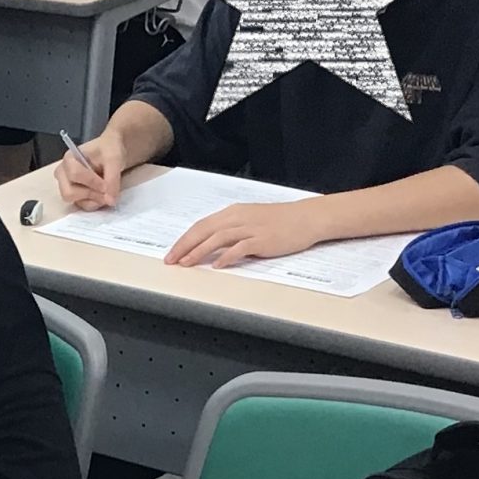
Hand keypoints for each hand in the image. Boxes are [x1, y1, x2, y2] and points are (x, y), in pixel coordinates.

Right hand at [52, 132, 126, 209]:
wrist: (111, 152)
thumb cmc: (109, 150)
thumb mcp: (114, 159)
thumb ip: (112, 179)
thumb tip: (110, 200)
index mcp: (69, 159)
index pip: (75, 174)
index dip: (91, 182)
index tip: (107, 186)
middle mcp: (64, 174)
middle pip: (69, 192)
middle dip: (90, 194)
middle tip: (107, 192)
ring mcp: (67, 186)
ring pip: (75, 201)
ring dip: (94, 200)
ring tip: (107, 192)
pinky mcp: (75, 195)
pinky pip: (82, 205)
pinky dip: (95, 203)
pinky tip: (103, 195)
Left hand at [165, 199, 331, 268]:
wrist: (307, 218)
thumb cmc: (279, 221)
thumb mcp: (250, 221)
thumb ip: (230, 231)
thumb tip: (210, 247)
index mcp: (233, 213)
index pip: (201, 225)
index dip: (184, 239)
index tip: (172, 253)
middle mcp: (238, 218)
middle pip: (204, 230)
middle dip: (185, 246)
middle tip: (171, 260)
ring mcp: (250, 228)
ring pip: (218, 238)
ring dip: (199, 251)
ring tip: (187, 263)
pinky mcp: (262, 240)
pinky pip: (240, 248)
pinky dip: (227, 256)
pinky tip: (217, 265)